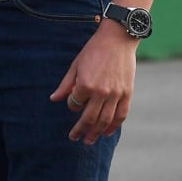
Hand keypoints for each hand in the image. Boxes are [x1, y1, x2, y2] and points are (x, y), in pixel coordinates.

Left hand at [48, 23, 139, 144]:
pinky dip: (114, 126)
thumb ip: (66, 85)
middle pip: (89, 118)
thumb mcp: (75, 66)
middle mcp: (101, 93)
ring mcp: (116, 94)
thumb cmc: (93, 51)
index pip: (74, 104)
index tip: (72, 103)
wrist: (117, 40)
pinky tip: (107, 132)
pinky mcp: (127, 94)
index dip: (72, 105)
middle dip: (81, 130)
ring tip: (89, 140)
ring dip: (96, 133)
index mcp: (86, 85)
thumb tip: (54, 99)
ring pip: (105, 120)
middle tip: (75, 138)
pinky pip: (121, 115)